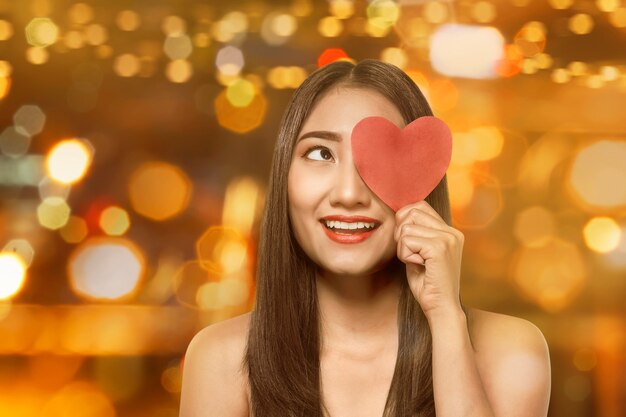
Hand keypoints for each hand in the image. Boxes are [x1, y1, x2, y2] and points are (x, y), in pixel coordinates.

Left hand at [394, 200, 464, 317]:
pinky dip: (405, 255)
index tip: (405, 241)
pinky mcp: (439, 248)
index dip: (404, 220)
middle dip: (401, 232)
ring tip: (416, 262)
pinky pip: (407, 241)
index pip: (420, 206)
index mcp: (450, 232)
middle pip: (412, 212)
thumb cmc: (427, 284)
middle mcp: (452, 232)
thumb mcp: (421, 253)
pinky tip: (417, 266)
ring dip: (403, 247)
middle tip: (409, 253)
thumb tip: (398, 214)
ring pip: (406, 228)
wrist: (441, 308)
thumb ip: (416, 233)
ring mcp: (447, 239)